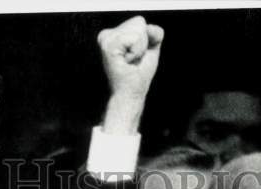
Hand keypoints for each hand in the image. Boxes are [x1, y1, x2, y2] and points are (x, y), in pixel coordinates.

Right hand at [98, 16, 163, 133]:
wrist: (131, 94)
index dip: (145, 41)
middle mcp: (106, 34)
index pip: (139, 22)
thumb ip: (154, 34)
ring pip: (138, 30)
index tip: (135, 57)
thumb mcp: (151, 50)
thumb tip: (149, 27)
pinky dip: (137, 52)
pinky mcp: (108, 46)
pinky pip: (135, 38)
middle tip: (132, 61)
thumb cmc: (139, 75)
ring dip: (139, 50)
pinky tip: (126, 62)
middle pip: (139, 22)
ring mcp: (105, 39)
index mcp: (113, 34)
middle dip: (143, 44)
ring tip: (129, 62)